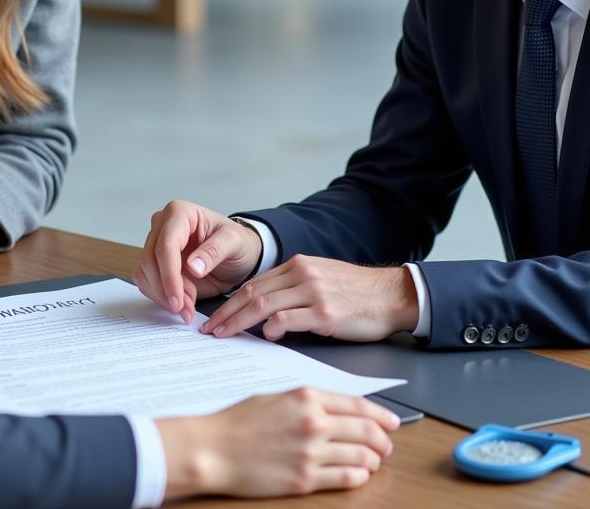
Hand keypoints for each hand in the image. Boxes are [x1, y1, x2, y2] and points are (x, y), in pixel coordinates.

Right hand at [133, 200, 261, 323]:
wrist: (236, 255)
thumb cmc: (237, 243)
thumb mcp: (234, 243)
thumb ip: (214, 251)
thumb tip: (193, 266)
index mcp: (179, 213)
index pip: (166, 245)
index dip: (169, 274)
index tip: (178, 299)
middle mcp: (162, 225)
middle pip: (150, 260)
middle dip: (167, 289)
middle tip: (186, 309)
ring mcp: (156, 244)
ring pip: (145, 273)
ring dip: (163, 296)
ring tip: (188, 306)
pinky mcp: (155, 263)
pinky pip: (147, 282)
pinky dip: (161, 297)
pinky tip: (182, 302)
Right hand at [157, 388, 397, 499]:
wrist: (215, 448)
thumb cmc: (238, 421)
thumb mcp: (275, 397)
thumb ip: (307, 401)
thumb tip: (334, 409)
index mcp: (306, 397)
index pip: (357, 406)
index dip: (380, 415)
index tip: (391, 421)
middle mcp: (313, 423)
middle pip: (366, 432)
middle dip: (383, 440)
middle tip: (387, 444)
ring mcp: (311, 453)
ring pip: (362, 457)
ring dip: (373, 460)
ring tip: (373, 461)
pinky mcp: (305, 480)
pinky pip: (346, 478)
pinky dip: (358, 476)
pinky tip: (358, 474)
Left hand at [202, 255, 419, 341]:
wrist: (391, 295)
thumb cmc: (356, 293)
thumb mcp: (320, 280)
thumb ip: (293, 290)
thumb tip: (266, 312)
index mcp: (297, 265)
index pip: (253, 283)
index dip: (230, 301)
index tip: (215, 316)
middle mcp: (301, 274)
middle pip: (252, 293)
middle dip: (227, 312)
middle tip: (209, 329)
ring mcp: (313, 292)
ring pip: (264, 304)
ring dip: (239, 321)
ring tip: (225, 334)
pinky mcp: (326, 313)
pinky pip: (290, 318)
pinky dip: (273, 328)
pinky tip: (266, 337)